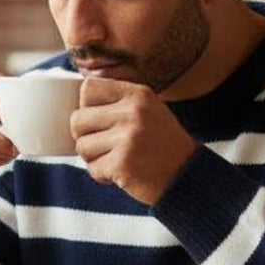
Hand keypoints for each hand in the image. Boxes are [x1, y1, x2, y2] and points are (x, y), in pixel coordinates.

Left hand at [71, 77, 197, 205]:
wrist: (187, 176)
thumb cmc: (162, 143)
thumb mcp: (148, 110)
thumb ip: (118, 101)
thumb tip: (77, 99)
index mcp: (137, 94)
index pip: (88, 88)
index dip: (86, 106)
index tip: (99, 120)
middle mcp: (133, 112)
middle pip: (77, 119)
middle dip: (85, 136)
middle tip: (104, 145)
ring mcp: (128, 138)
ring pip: (81, 146)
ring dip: (94, 158)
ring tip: (116, 159)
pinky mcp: (122, 164)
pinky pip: (93, 169)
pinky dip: (103, 175)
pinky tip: (121, 173)